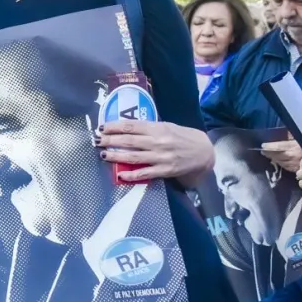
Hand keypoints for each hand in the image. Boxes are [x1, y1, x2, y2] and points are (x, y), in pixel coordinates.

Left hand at [98, 120, 213, 184]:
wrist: (203, 152)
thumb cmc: (183, 136)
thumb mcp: (166, 126)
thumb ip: (148, 127)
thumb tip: (126, 128)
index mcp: (157, 128)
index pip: (131, 126)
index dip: (114, 127)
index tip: (102, 128)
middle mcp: (158, 142)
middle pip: (129, 141)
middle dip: (110, 140)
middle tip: (97, 140)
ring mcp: (160, 157)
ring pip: (133, 157)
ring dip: (116, 156)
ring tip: (103, 154)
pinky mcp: (164, 170)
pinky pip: (145, 173)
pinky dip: (131, 174)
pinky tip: (120, 174)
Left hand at [260, 139, 301, 172]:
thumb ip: (293, 135)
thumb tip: (285, 132)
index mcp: (293, 147)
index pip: (277, 147)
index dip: (269, 147)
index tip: (263, 145)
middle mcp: (291, 157)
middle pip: (276, 155)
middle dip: (268, 153)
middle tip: (262, 151)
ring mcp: (293, 164)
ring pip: (279, 161)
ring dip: (273, 158)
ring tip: (267, 155)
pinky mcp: (296, 170)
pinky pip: (285, 166)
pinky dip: (280, 163)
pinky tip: (278, 160)